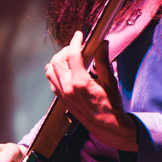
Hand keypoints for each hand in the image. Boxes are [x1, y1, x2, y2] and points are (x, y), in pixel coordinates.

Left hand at [45, 32, 137, 150]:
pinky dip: (56, 72)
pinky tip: (66, 71)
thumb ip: (103, 61)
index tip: (79, 35)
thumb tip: (102, 44)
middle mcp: (68, 88)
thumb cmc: (110, 105)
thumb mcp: (110, 82)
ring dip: (58, 61)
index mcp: (80, 83)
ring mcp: (63, 95)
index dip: (76, 42)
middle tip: (76, 48)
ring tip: (70, 58)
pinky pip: (52, 81)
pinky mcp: (62, 99)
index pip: (73, 55)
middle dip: (65, 51)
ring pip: (50, 71)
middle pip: (56, 61)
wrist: (106, 125)